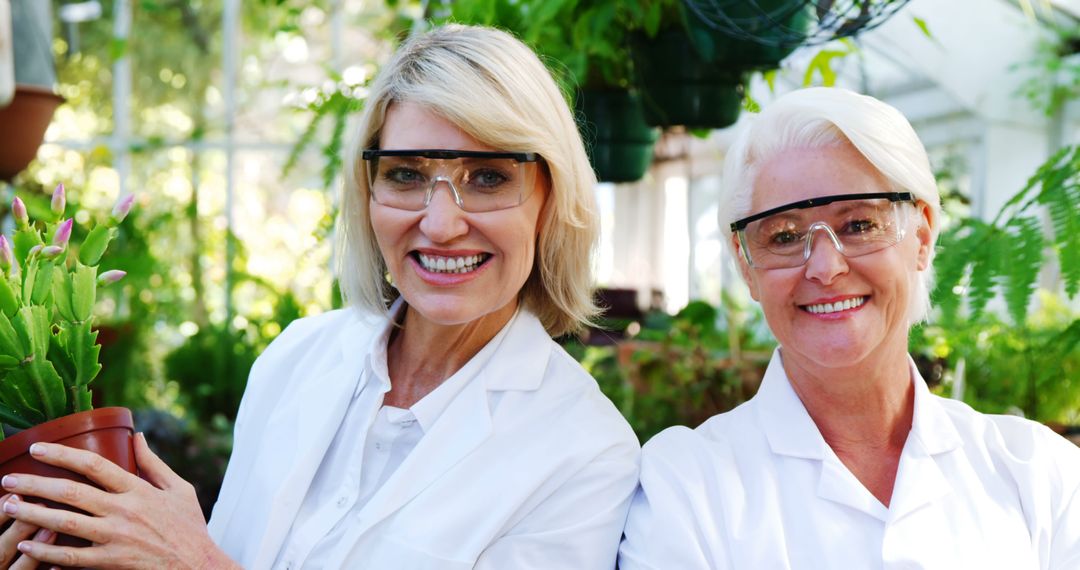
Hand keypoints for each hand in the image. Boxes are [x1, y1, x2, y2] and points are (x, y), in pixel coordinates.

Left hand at [0, 433, 238, 569]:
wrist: (198, 567)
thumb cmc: (189, 527)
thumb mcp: (180, 489)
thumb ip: (154, 464)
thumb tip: (137, 436)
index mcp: (138, 490)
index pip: (94, 465)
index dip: (62, 454)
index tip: (38, 447)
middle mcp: (124, 511)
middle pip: (71, 492)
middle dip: (35, 483)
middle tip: (9, 479)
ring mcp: (116, 538)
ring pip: (65, 523)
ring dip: (32, 514)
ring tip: (9, 506)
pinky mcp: (112, 562)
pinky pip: (72, 557)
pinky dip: (46, 552)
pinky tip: (27, 545)